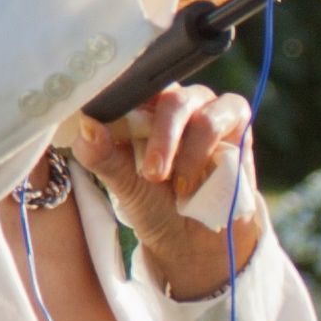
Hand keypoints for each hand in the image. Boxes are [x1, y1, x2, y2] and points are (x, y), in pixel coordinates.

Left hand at [74, 84, 261, 299]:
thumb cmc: (154, 203)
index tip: (108, 119)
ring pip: (193, 106)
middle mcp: (171, 98)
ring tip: (179, 187)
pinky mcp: (234, 114)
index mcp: (139, 106)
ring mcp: (204, 103)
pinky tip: (198, 179)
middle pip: (164, 94)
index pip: (129, 83)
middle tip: (153, 175)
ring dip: (185, 151)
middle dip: (160, 138)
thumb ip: (101, 155)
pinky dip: (207, 150)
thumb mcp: (121, 183)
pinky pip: (224, 115)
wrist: (193, 237)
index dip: (120, 95)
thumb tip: (86, 124)